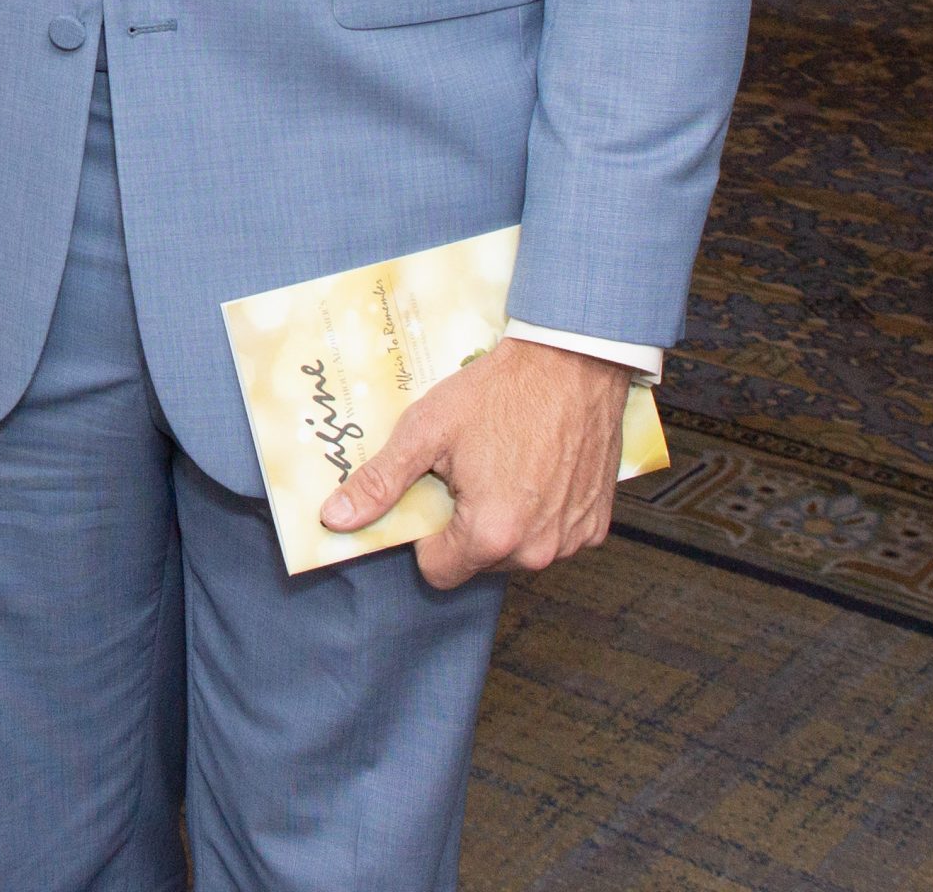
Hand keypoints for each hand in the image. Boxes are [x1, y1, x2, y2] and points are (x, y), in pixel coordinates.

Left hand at [319, 338, 628, 590]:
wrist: (572, 360)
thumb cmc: (500, 391)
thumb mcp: (426, 430)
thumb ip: (380, 482)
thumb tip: (336, 518)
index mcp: (490, 534)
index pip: (438, 572)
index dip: (428, 535)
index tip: (436, 494)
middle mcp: (536, 550)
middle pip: (478, 562)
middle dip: (467, 526)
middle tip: (470, 471)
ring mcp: (571, 540)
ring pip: (518, 551)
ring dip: (506, 521)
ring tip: (505, 464)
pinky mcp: (596, 525)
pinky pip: (555, 535)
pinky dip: (542, 513)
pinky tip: (538, 469)